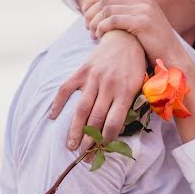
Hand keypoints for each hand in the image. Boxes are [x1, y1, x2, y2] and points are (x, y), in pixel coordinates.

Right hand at [50, 30, 146, 151]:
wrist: (125, 38)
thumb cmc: (135, 66)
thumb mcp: (141, 85)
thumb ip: (132, 105)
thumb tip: (120, 130)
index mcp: (126, 91)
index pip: (114, 122)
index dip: (107, 139)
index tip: (102, 149)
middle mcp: (108, 86)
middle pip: (95, 119)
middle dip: (89, 140)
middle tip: (83, 155)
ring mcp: (93, 78)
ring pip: (81, 109)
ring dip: (75, 130)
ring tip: (70, 145)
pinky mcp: (82, 71)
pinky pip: (66, 89)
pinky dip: (58, 103)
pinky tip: (53, 116)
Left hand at [84, 0, 187, 67]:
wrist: (172, 57)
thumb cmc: (154, 44)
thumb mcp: (144, 21)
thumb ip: (132, 8)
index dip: (93, 1)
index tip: (85, 14)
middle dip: (91, 12)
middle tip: (86, 26)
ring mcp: (145, 9)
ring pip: (107, 9)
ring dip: (95, 21)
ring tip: (92, 34)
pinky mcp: (143, 22)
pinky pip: (113, 20)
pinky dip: (102, 27)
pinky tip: (99, 36)